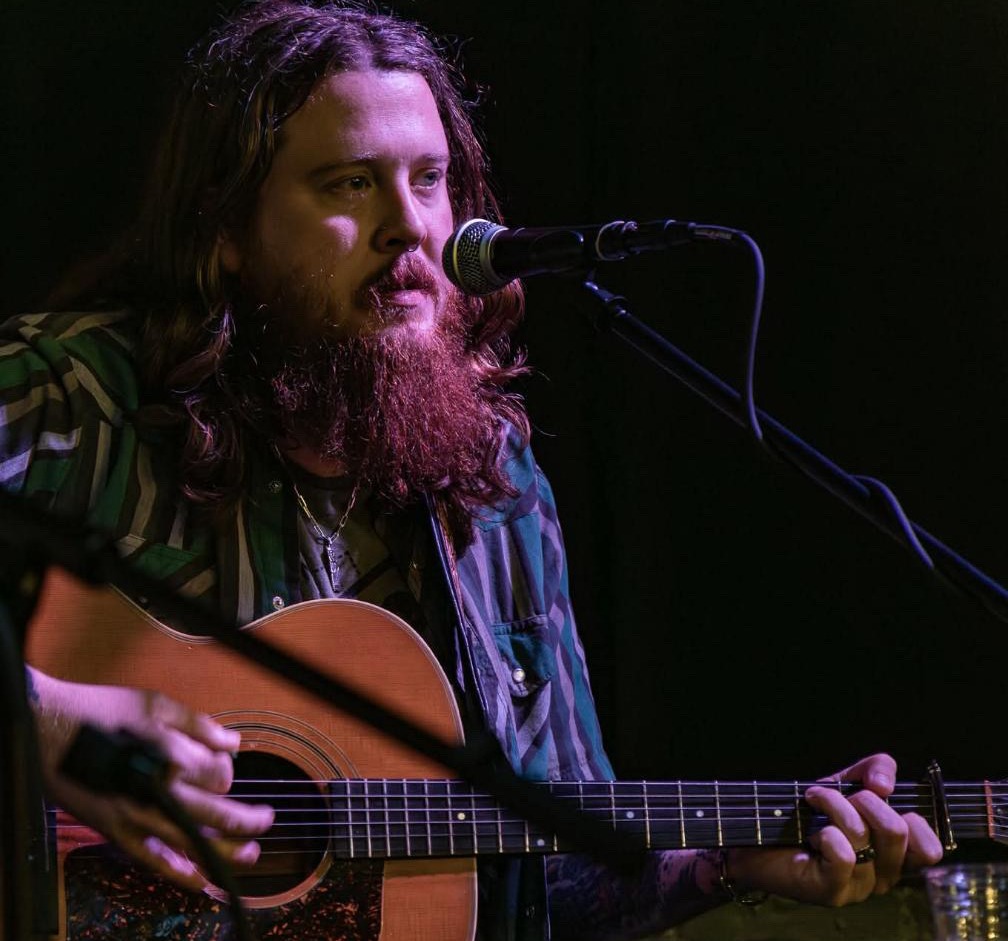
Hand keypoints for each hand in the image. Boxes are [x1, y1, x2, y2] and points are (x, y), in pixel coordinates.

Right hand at [30, 667, 273, 890]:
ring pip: (192, 840)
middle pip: (217, 812)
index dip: (227, 769)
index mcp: (172, 753)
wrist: (47, 729)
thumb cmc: (101, 710)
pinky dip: (178, 872)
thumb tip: (234, 741)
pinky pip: (152, 860)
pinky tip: (200, 880)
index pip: (220, 773)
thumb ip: (200, 724)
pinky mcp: (115, 831)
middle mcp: (158, 788)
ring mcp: (136, 814)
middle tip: (267, 819)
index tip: (221, 763)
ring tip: (250, 854)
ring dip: (227, 851)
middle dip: (248, 819)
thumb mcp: (156, 703)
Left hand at [725, 753, 942, 905]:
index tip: (878, 796)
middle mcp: (884, 875)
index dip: (912, 817)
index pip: (931, 848)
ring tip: (813, 801)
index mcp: (895, 854)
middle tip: (835, 796)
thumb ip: (877, 770)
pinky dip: (825, 832)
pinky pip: (842, 855)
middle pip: (896, 831)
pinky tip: (811, 833)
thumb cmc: (809, 813)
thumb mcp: (847, 782)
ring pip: (863, 835)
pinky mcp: (832, 892)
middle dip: (863, 800)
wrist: (761, 833)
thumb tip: (885, 784)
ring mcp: (859, 887)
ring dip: (833, 805)